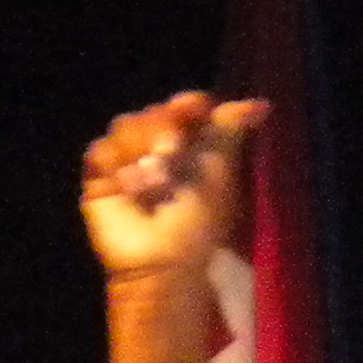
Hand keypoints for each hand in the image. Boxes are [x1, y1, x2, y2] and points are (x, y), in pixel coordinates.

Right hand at [79, 91, 265, 282]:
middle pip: (154, 112)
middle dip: (164, 128)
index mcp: (193, 150)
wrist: (163, 259)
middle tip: (171, 155)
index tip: (192, 106)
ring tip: (153, 182)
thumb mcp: (221, 172)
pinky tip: (129, 187)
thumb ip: (232, 131)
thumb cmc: (198, 221)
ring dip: (140, 148)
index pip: (186, 109)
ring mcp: (129, 163)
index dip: (188, 104)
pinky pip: (100, 150)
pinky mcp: (101, 178)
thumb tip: (262, 104)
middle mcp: (160, 152)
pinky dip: (115, 166)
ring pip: (125, 125)